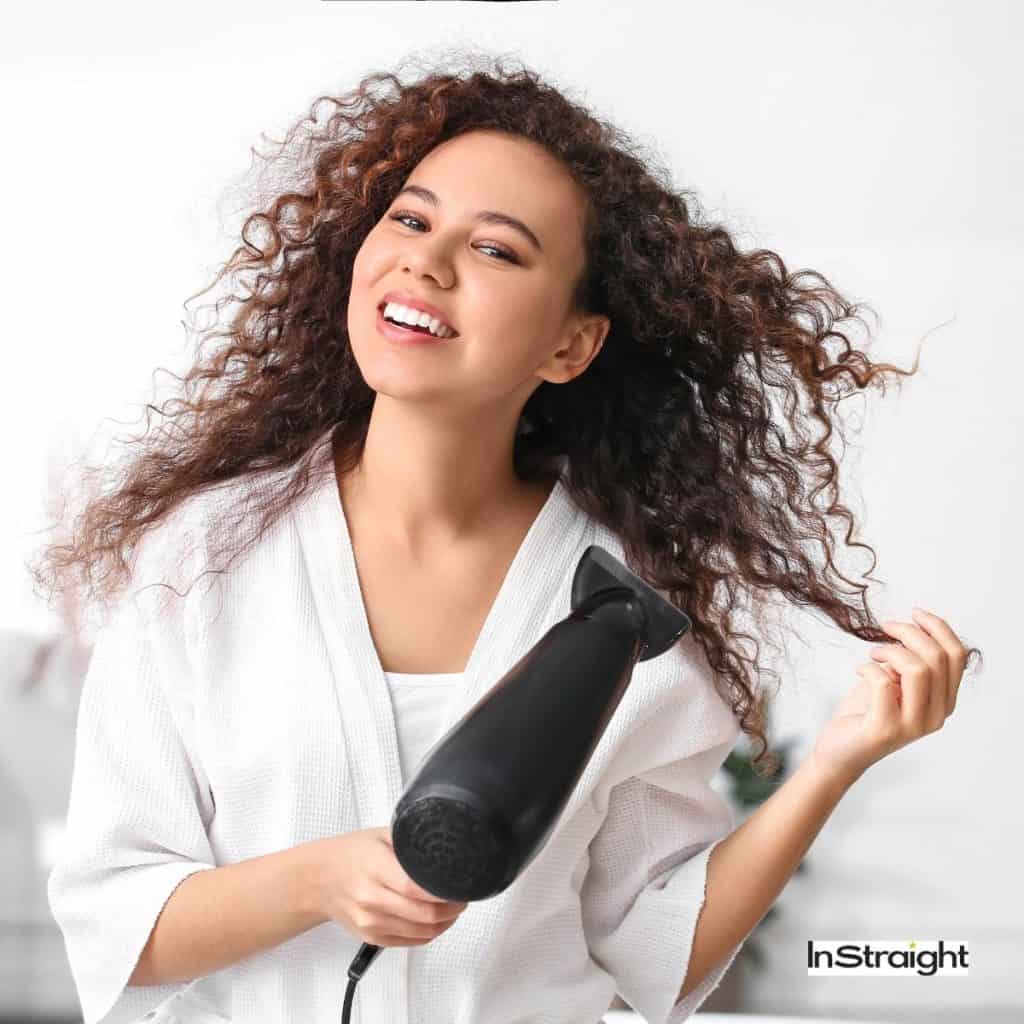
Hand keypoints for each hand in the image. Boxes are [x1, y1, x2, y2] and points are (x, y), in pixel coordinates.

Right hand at [311, 827, 467, 947]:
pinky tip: (436, 920)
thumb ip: (411, 843)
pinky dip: (429, 933)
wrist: (320, 879)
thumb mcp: (382, 835)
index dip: (444, 891)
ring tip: (453, 907)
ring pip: (422, 932)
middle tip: (463, 896)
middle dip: (452, 908)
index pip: (416, 888)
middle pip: (424, 914)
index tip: (461, 885)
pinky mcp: (372, 938)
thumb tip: (444, 845)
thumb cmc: (351, 855)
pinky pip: (410, 942)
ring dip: (445, 922)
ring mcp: (370, 922)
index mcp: (375, 867)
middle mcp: (371, 898)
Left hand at [811, 607, 967, 788]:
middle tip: (885, 627)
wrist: (841, 749)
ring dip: (889, 649)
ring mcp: (913, 725)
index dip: (938, 627)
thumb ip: (911, 661)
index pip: (957, 656)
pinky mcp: (885, 729)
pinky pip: (883, 683)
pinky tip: (859, 669)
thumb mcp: (894, 680)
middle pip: (937, 658)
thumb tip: (914, 628)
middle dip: (909, 632)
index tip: (915, 613)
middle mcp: (935, 715)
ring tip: (873, 652)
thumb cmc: (866, 711)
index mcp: (944, 701)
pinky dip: (868, 667)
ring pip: (917, 669)